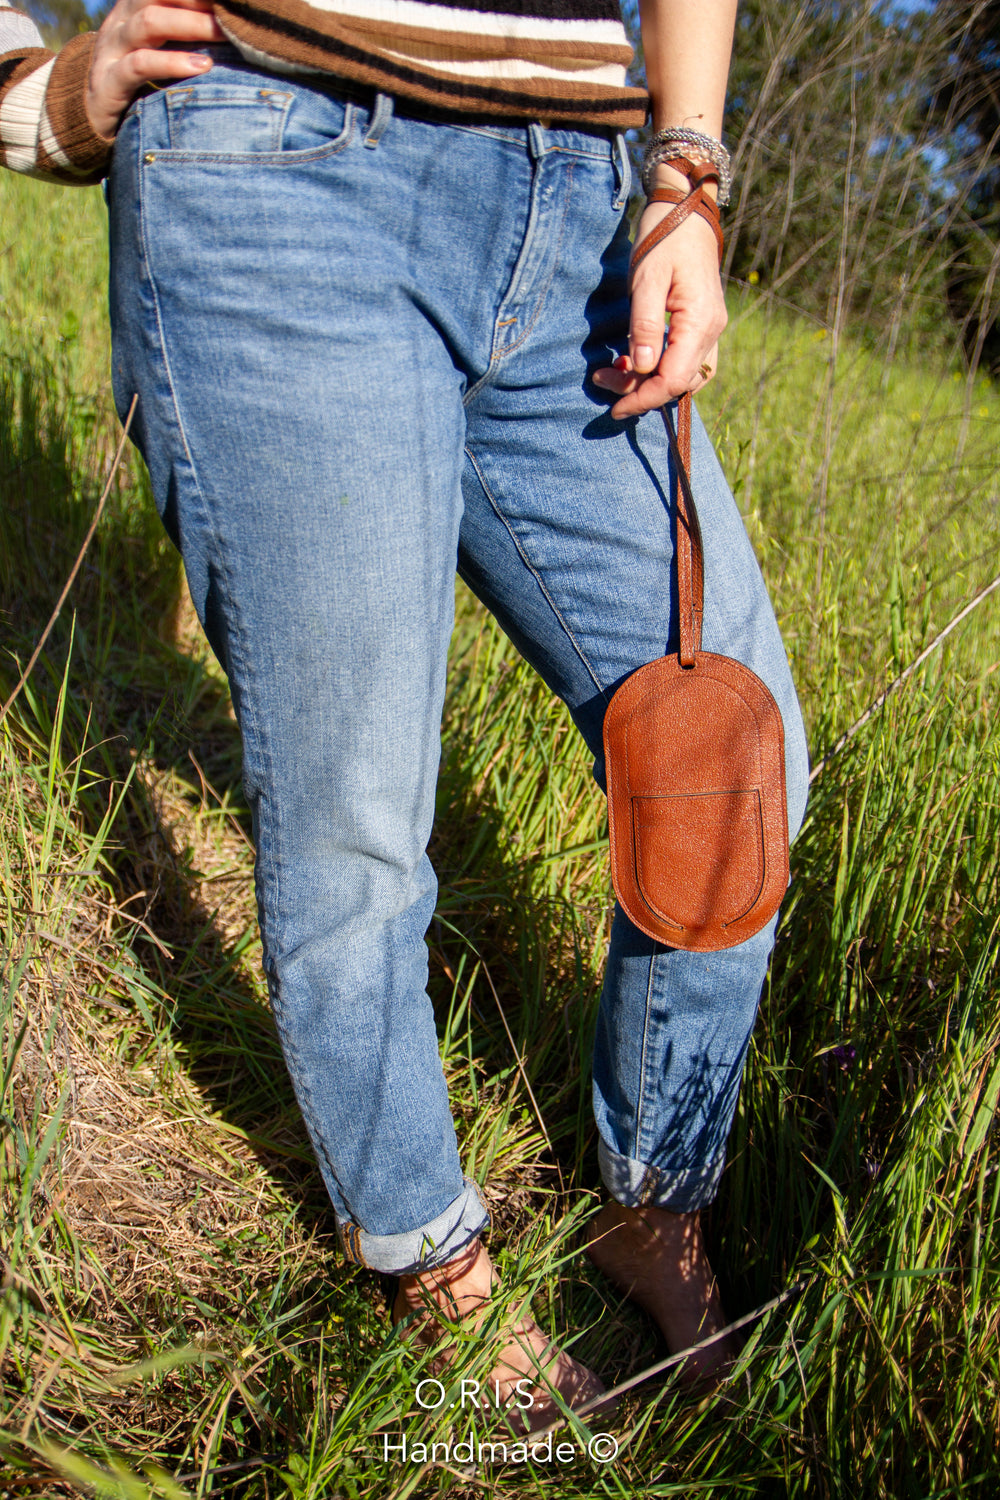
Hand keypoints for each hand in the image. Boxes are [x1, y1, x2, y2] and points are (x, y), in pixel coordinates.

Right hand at [85, 0, 225, 138]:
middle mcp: (123, 21)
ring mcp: (113, 49)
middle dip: (197, 0)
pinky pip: (140, 64)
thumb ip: (188, 34)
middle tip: (233, 10)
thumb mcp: (162, 49)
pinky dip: (171, 63)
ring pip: (149, 22)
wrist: (93, 117)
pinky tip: (201, 66)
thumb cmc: (142, 81)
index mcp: (136, 7)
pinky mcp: (109, 82)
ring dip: (190, 24)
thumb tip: (234, 29)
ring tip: (222, 32)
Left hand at [592, 191, 726, 420]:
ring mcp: (710, 328)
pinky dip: (661, 369)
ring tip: (615, 371)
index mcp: (700, 321)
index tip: (615, 407)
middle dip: (640, 391)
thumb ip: (645, 326)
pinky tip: (635, 361)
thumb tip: (643, 369)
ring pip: (685, 376)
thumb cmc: (664, 238)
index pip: (675, 379)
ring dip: (649, 383)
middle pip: (679, 382)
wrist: (685, 209)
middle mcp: (712, 330)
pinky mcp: (702, 324)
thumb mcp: (647, 280)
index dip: (645, 398)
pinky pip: (686, 361)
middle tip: (603, 380)